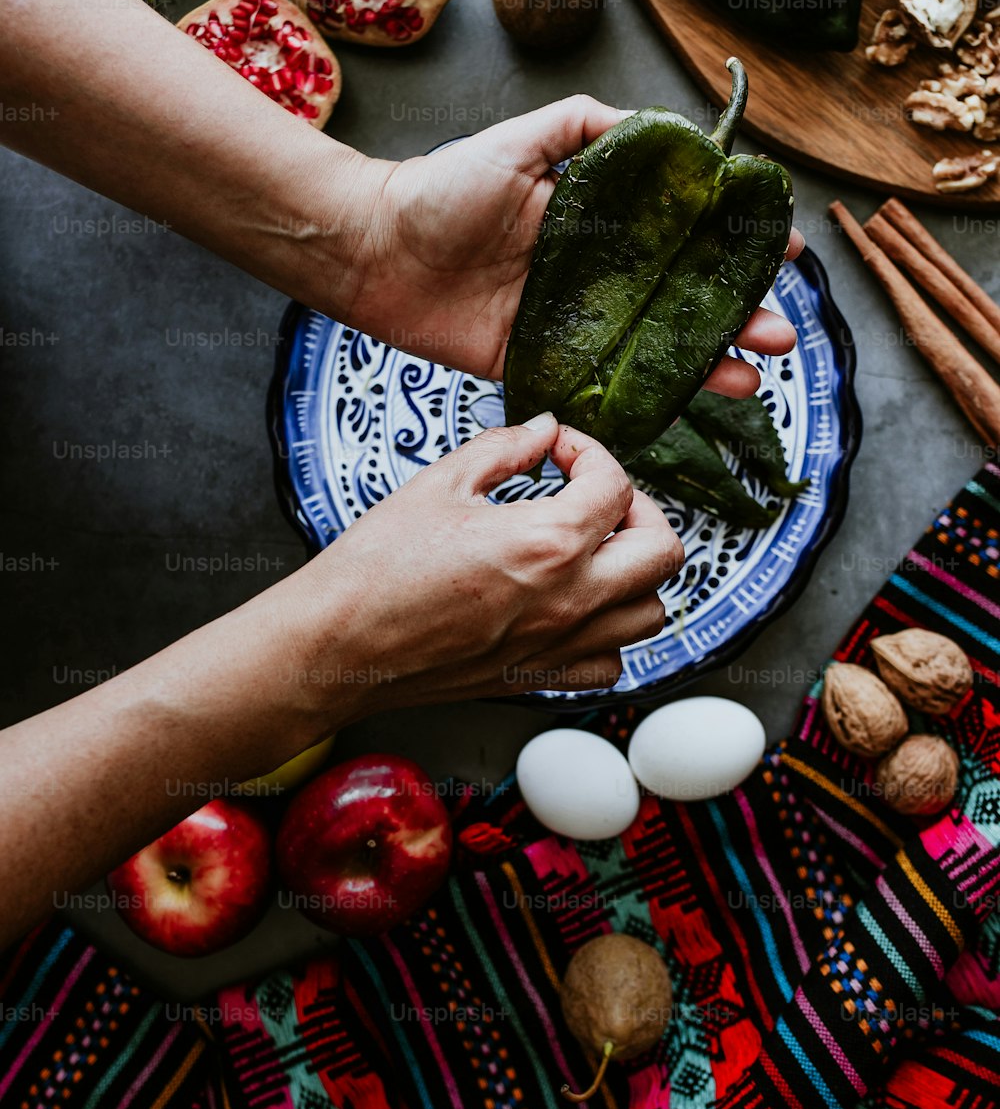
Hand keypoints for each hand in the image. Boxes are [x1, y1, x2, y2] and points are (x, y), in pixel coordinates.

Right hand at [282, 413, 681, 716]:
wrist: (339, 644)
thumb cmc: (376, 567)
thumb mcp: (440, 482)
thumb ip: (504, 449)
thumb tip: (543, 431)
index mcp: (549, 542)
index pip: (615, 485)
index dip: (590, 453)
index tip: (559, 451)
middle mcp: (570, 600)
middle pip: (663, 551)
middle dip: (639, 510)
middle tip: (596, 497)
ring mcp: (560, 646)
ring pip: (650, 612)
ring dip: (635, 573)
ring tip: (595, 551)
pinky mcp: (540, 678)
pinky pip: (612, 663)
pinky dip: (609, 633)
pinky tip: (575, 607)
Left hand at [349, 96, 803, 385]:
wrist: (376, 250)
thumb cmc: (441, 190)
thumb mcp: (520, 138)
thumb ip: (585, 126)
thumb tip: (663, 130)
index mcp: (596, 221)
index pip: (682, 234)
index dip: (733, 244)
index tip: (783, 252)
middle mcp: (594, 275)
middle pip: (680, 301)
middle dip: (736, 317)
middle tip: (782, 333)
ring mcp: (571, 323)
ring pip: (652, 348)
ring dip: (706, 363)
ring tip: (753, 376)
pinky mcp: (540, 363)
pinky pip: (599, 384)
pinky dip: (641, 397)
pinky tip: (683, 402)